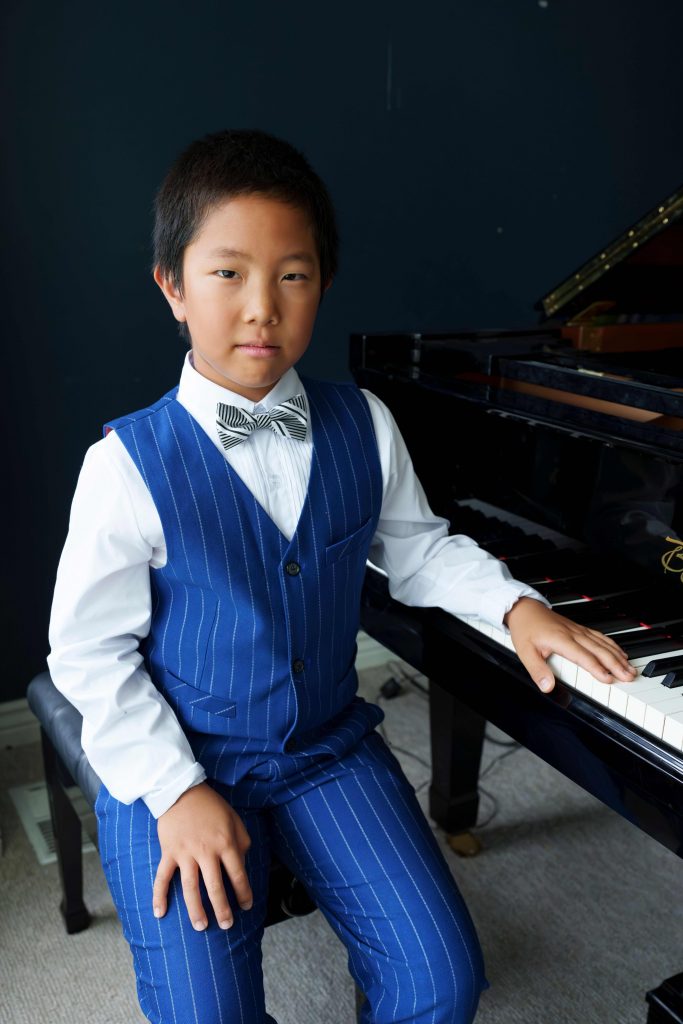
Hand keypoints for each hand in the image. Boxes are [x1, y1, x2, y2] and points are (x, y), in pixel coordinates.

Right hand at [153, 782, 251, 930]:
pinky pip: (162, 878)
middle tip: (226, 926)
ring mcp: (185, 853)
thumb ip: (242, 841)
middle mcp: (206, 851)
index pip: (238, 874)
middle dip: (222, 909)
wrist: (181, 791)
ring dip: (195, 910)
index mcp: (226, 843)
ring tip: (200, 926)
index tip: (247, 906)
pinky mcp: (168, 853)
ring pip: (190, 888)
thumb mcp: (234, 819)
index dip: (244, 892)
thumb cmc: (211, 806)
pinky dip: (159, 896)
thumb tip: (243, 863)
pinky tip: (160, 913)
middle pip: (215, 887)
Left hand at [504, 597, 636, 693]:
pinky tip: (621, 653)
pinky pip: (600, 637)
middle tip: (630, 677)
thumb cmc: (525, 630)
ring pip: (602, 643)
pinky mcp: (579, 628)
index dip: (597, 668)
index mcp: (561, 640)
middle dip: (616, 664)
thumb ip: (537, 671)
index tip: (609, 679)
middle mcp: (573, 634)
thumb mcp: (525, 652)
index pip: (583, 656)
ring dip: (618, 656)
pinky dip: (613, 646)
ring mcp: (578, 630)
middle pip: (599, 650)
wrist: (525, 609)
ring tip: (630, 669)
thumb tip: (547, 687)